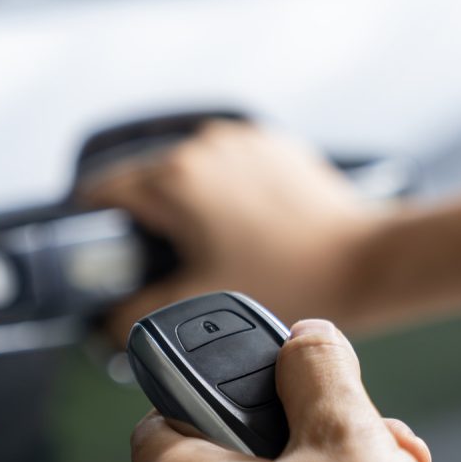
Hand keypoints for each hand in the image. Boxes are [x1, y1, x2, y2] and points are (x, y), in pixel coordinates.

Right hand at [83, 120, 385, 342]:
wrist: (366, 260)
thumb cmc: (294, 279)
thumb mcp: (199, 305)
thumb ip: (131, 317)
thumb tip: (103, 320)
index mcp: (175, 177)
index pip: (102, 194)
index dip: (95, 232)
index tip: (102, 259)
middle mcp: (205, 145)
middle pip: (145, 181)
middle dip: (148, 223)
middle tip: (168, 266)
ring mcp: (241, 140)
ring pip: (188, 172)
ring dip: (189, 205)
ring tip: (216, 248)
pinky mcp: (273, 144)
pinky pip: (229, 167)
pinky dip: (226, 193)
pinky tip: (247, 230)